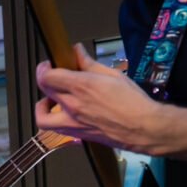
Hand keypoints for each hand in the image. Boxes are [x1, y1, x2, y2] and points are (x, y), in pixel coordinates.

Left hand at [34, 46, 163, 154]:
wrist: (144, 128)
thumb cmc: (133, 101)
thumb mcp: (112, 75)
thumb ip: (89, 63)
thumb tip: (77, 51)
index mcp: (81, 86)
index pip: (47, 76)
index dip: (43, 68)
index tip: (48, 65)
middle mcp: (73, 105)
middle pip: (44, 91)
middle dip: (46, 80)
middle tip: (54, 77)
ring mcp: (73, 123)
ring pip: (42, 117)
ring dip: (42, 107)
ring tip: (52, 100)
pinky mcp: (78, 135)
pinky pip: (57, 128)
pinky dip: (56, 120)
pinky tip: (66, 113)